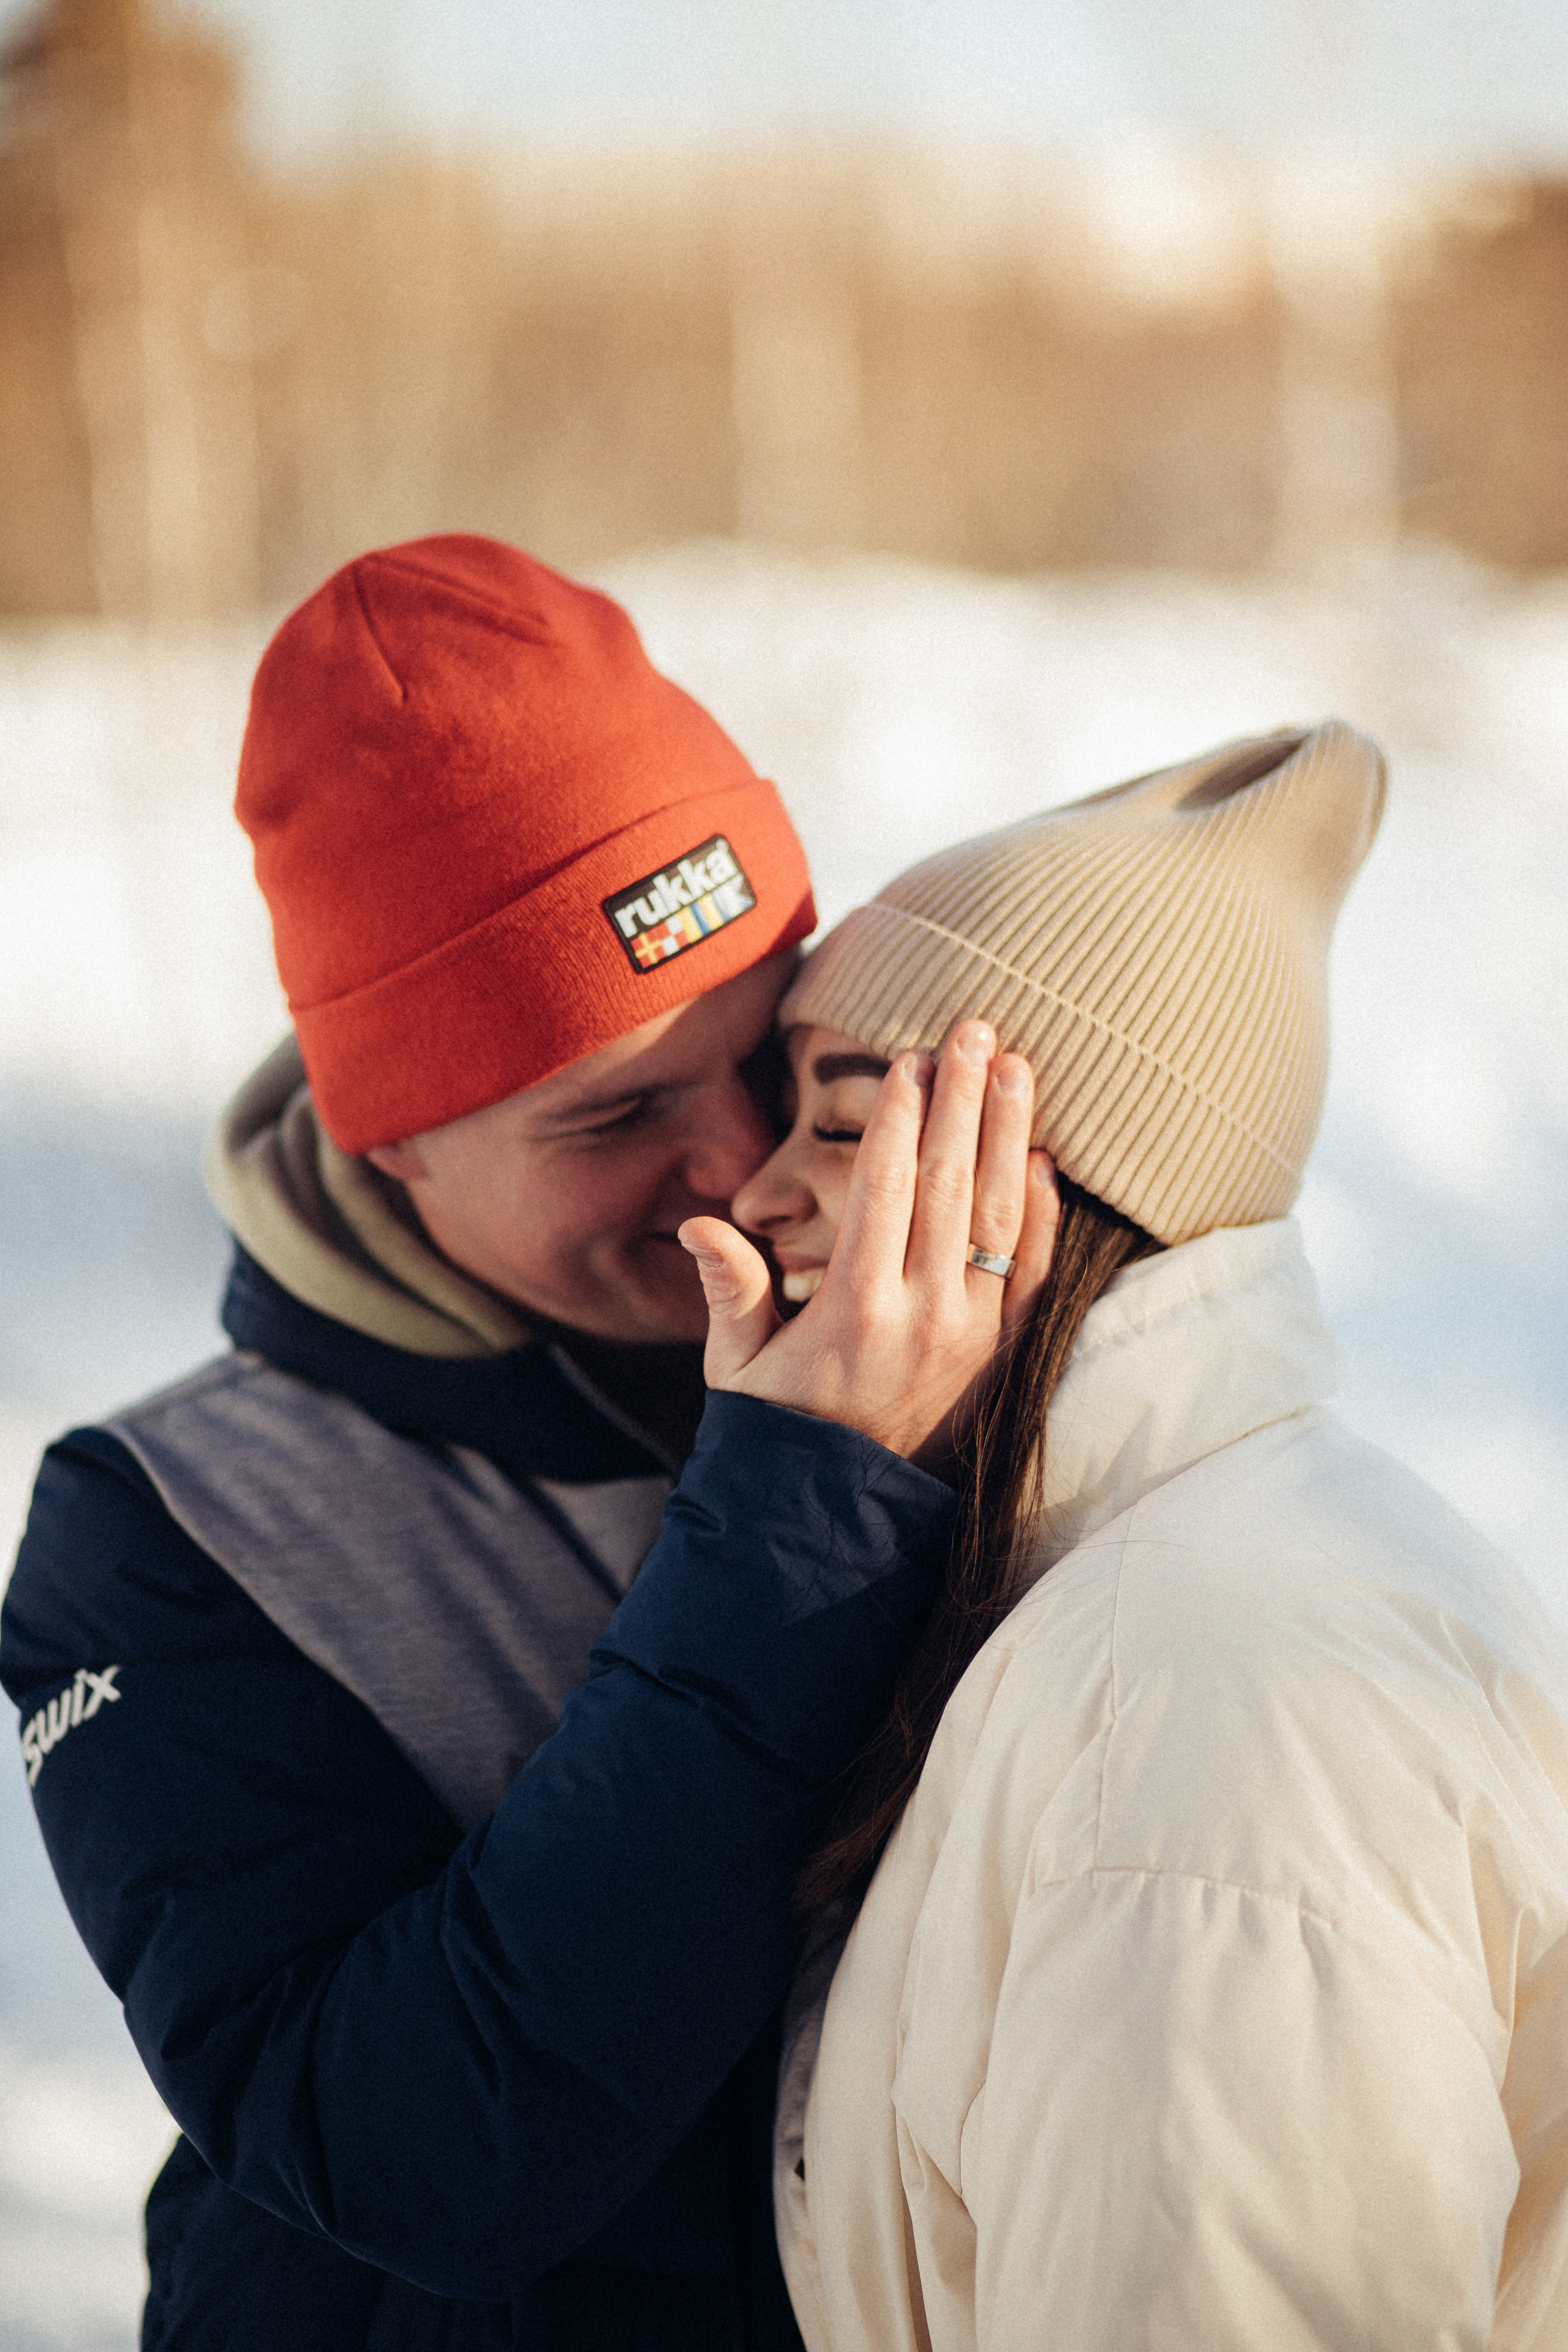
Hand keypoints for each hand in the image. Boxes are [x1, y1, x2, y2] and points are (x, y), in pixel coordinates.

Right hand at [678, 1021, 1059, 1463]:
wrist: (839, 1518)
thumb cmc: (779, 1429)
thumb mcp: (736, 1366)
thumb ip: (732, 1290)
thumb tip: (703, 1224)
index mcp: (855, 1311)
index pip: (888, 1193)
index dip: (903, 1122)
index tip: (913, 1062)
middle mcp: (923, 1317)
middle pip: (952, 1186)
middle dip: (964, 1101)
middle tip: (976, 1031)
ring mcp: (973, 1337)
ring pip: (999, 1216)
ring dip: (1010, 1135)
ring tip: (1017, 1067)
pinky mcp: (1003, 1355)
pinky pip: (1034, 1271)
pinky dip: (1042, 1212)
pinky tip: (1044, 1157)